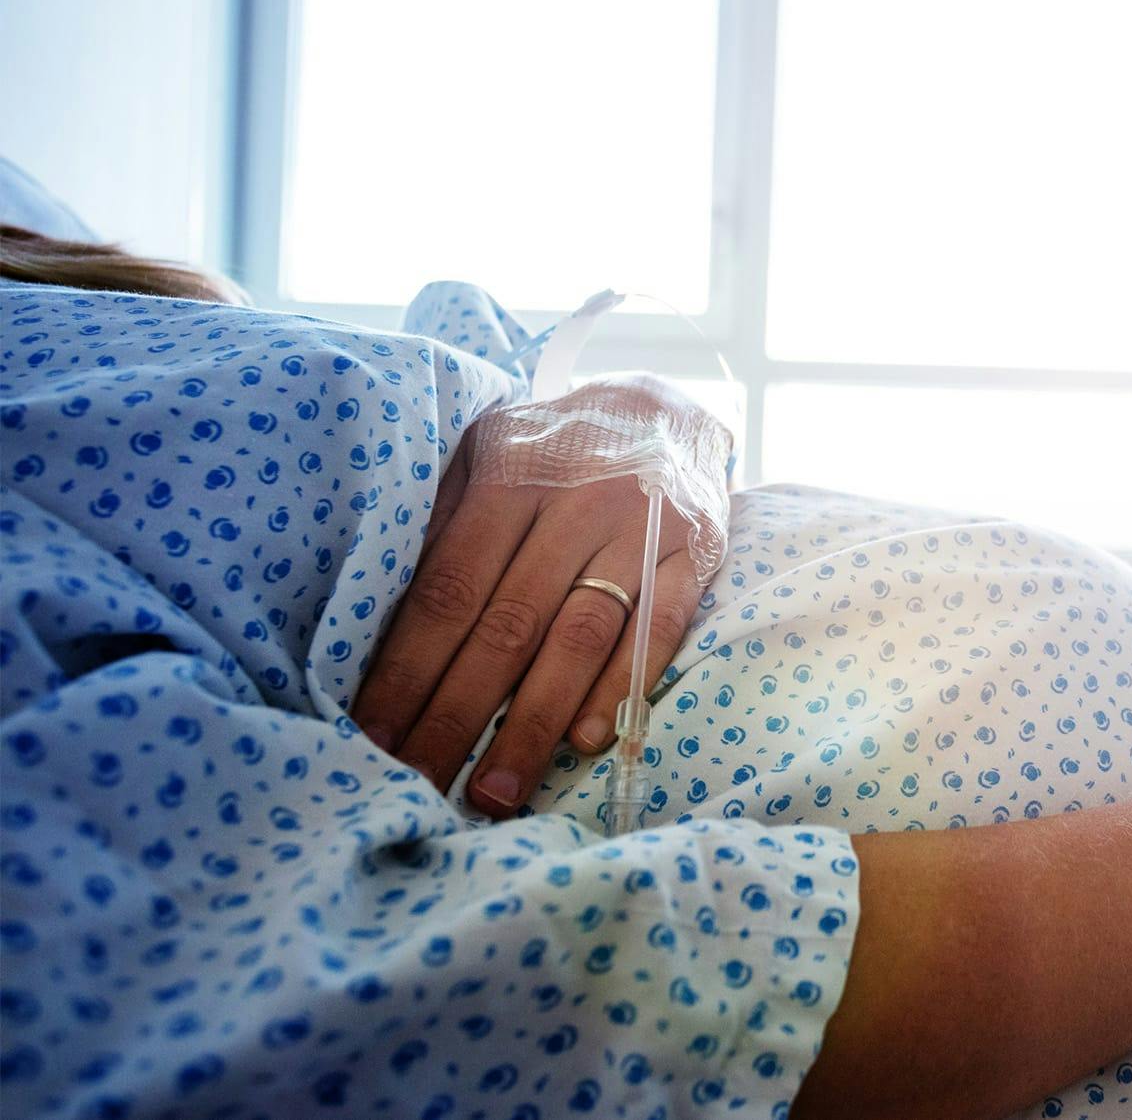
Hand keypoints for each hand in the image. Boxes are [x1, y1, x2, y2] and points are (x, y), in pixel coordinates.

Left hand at [352, 388, 723, 818]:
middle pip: (508, 625)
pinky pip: (660, 628)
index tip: (371, 737)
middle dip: (456, 715)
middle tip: (417, 788)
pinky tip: (585, 741)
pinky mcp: (696, 551)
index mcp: (511, 478)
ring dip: (534, 723)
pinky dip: (622, 686)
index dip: (407, 669)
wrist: (666, 405)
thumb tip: (381, 616)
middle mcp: (576, 503)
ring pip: (580, 637)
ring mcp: (641, 529)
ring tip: (493, 792)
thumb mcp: (489, 452)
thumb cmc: (556, 448)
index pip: (449, 590)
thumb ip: (444, 519)